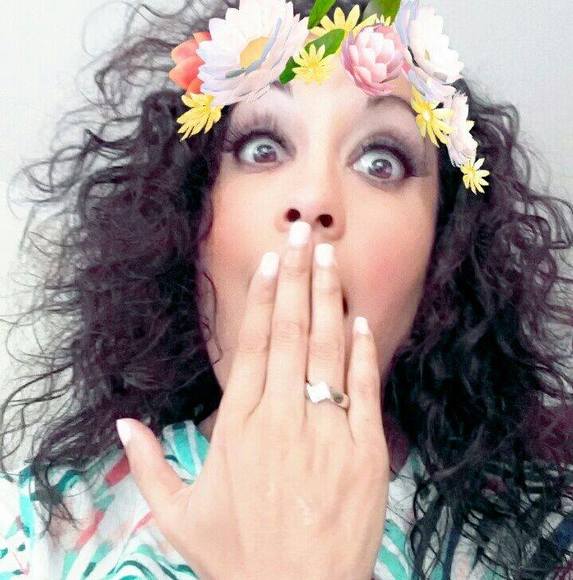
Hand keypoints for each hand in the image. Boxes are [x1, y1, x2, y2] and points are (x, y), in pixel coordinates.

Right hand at [117, 222, 389, 579]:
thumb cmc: (240, 556)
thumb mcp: (180, 516)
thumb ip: (149, 465)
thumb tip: (124, 424)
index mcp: (240, 426)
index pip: (254, 345)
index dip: (264, 298)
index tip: (271, 261)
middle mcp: (283, 418)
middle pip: (292, 333)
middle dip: (298, 278)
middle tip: (305, 234)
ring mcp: (327, 431)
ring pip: (328, 351)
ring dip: (329, 300)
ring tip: (330, 258)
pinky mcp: (365, 450)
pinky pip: (364, 389)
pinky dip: (363, 352)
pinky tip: (361, 319)